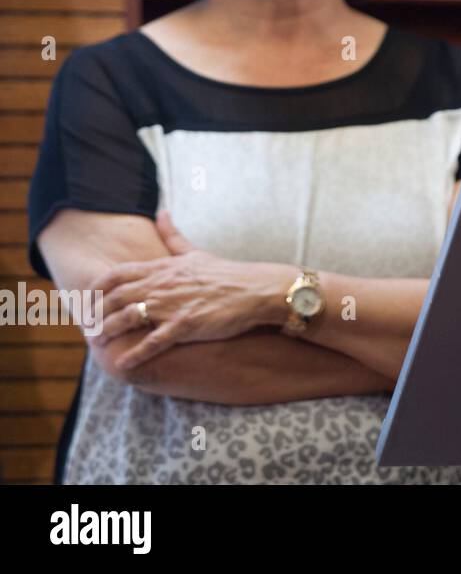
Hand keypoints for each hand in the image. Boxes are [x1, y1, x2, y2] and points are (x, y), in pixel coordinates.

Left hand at [89, 210, 290, 370]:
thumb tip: (161, 212)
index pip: (116, 274)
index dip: (96, 288)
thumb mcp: (195, 252)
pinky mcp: (185, 324)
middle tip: (88, 328)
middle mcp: (162, 284)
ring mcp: (173, 305)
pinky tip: (123, 363)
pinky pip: (152, 341)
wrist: (257, 290)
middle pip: (114, 298)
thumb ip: (174, 235)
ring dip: (107, 332)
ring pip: (126, 318)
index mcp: (163, 267)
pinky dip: (134, 353)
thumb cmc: (227, 273)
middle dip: (95, 314)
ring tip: (98, 344)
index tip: (88, 300)